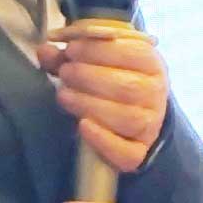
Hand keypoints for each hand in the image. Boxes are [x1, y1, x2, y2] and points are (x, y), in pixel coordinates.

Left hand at [43, 24, 169, 176]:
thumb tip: (46, 50)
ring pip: (126, 117)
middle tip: (65, 72)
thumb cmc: (111, 80)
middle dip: (90, 77)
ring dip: (90, 104)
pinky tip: (82, 125)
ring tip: (64, 95)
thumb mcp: (94, 62)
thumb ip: (69, 55)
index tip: (71, 49)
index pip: (134, 54)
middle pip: (128, 87)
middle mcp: (156, 94)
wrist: (133, 117)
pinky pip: (125, 152)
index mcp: (151, 64)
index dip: (100, 51)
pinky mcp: (138, 152)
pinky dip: (102, 139)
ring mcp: (149, 125)